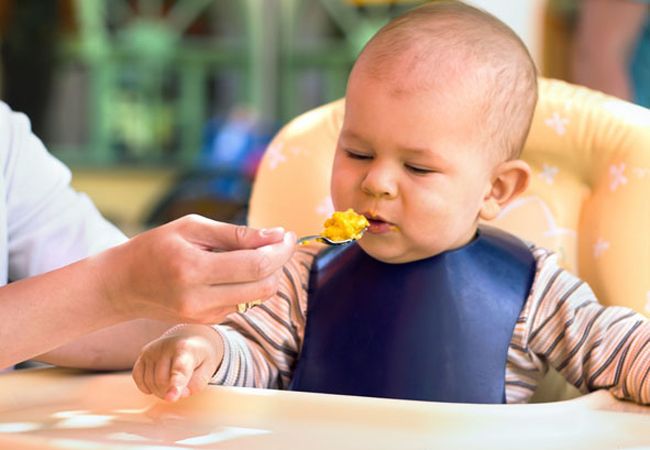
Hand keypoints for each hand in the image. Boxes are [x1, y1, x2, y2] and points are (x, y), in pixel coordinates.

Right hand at [95, 214, 295, 323]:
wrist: (122, 285)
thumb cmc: (156, 247)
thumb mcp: (192, 228)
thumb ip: (236, 234)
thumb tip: (276, 236)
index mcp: (194, 270)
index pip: (255, 266)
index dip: (280, 251)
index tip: (289, 235)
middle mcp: (200, 299)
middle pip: (264, 286)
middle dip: (279, 263)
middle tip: (276, 242)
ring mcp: (205, 315)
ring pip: (258, 297)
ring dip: (266, 274)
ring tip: (249, 253)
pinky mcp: (208, 322)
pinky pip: (243, 302)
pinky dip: (248, 284)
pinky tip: (231, 270)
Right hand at [132, 324, 222, 401]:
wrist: (190, 337)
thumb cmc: (199, 356)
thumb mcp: (207, 369)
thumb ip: (196, 384)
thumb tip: (179, 394)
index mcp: (186, 349)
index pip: (180, 370)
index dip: (175, 385)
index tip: (171, 397)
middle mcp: (166, 346)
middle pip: (162, 382)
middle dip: (171, 391)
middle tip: (181, 386)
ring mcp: (152, 349)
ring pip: (150, 383)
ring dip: (160, 390)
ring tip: (172, 381)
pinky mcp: (143, 353)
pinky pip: (138, 378)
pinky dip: (147, 386)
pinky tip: (158, 382)